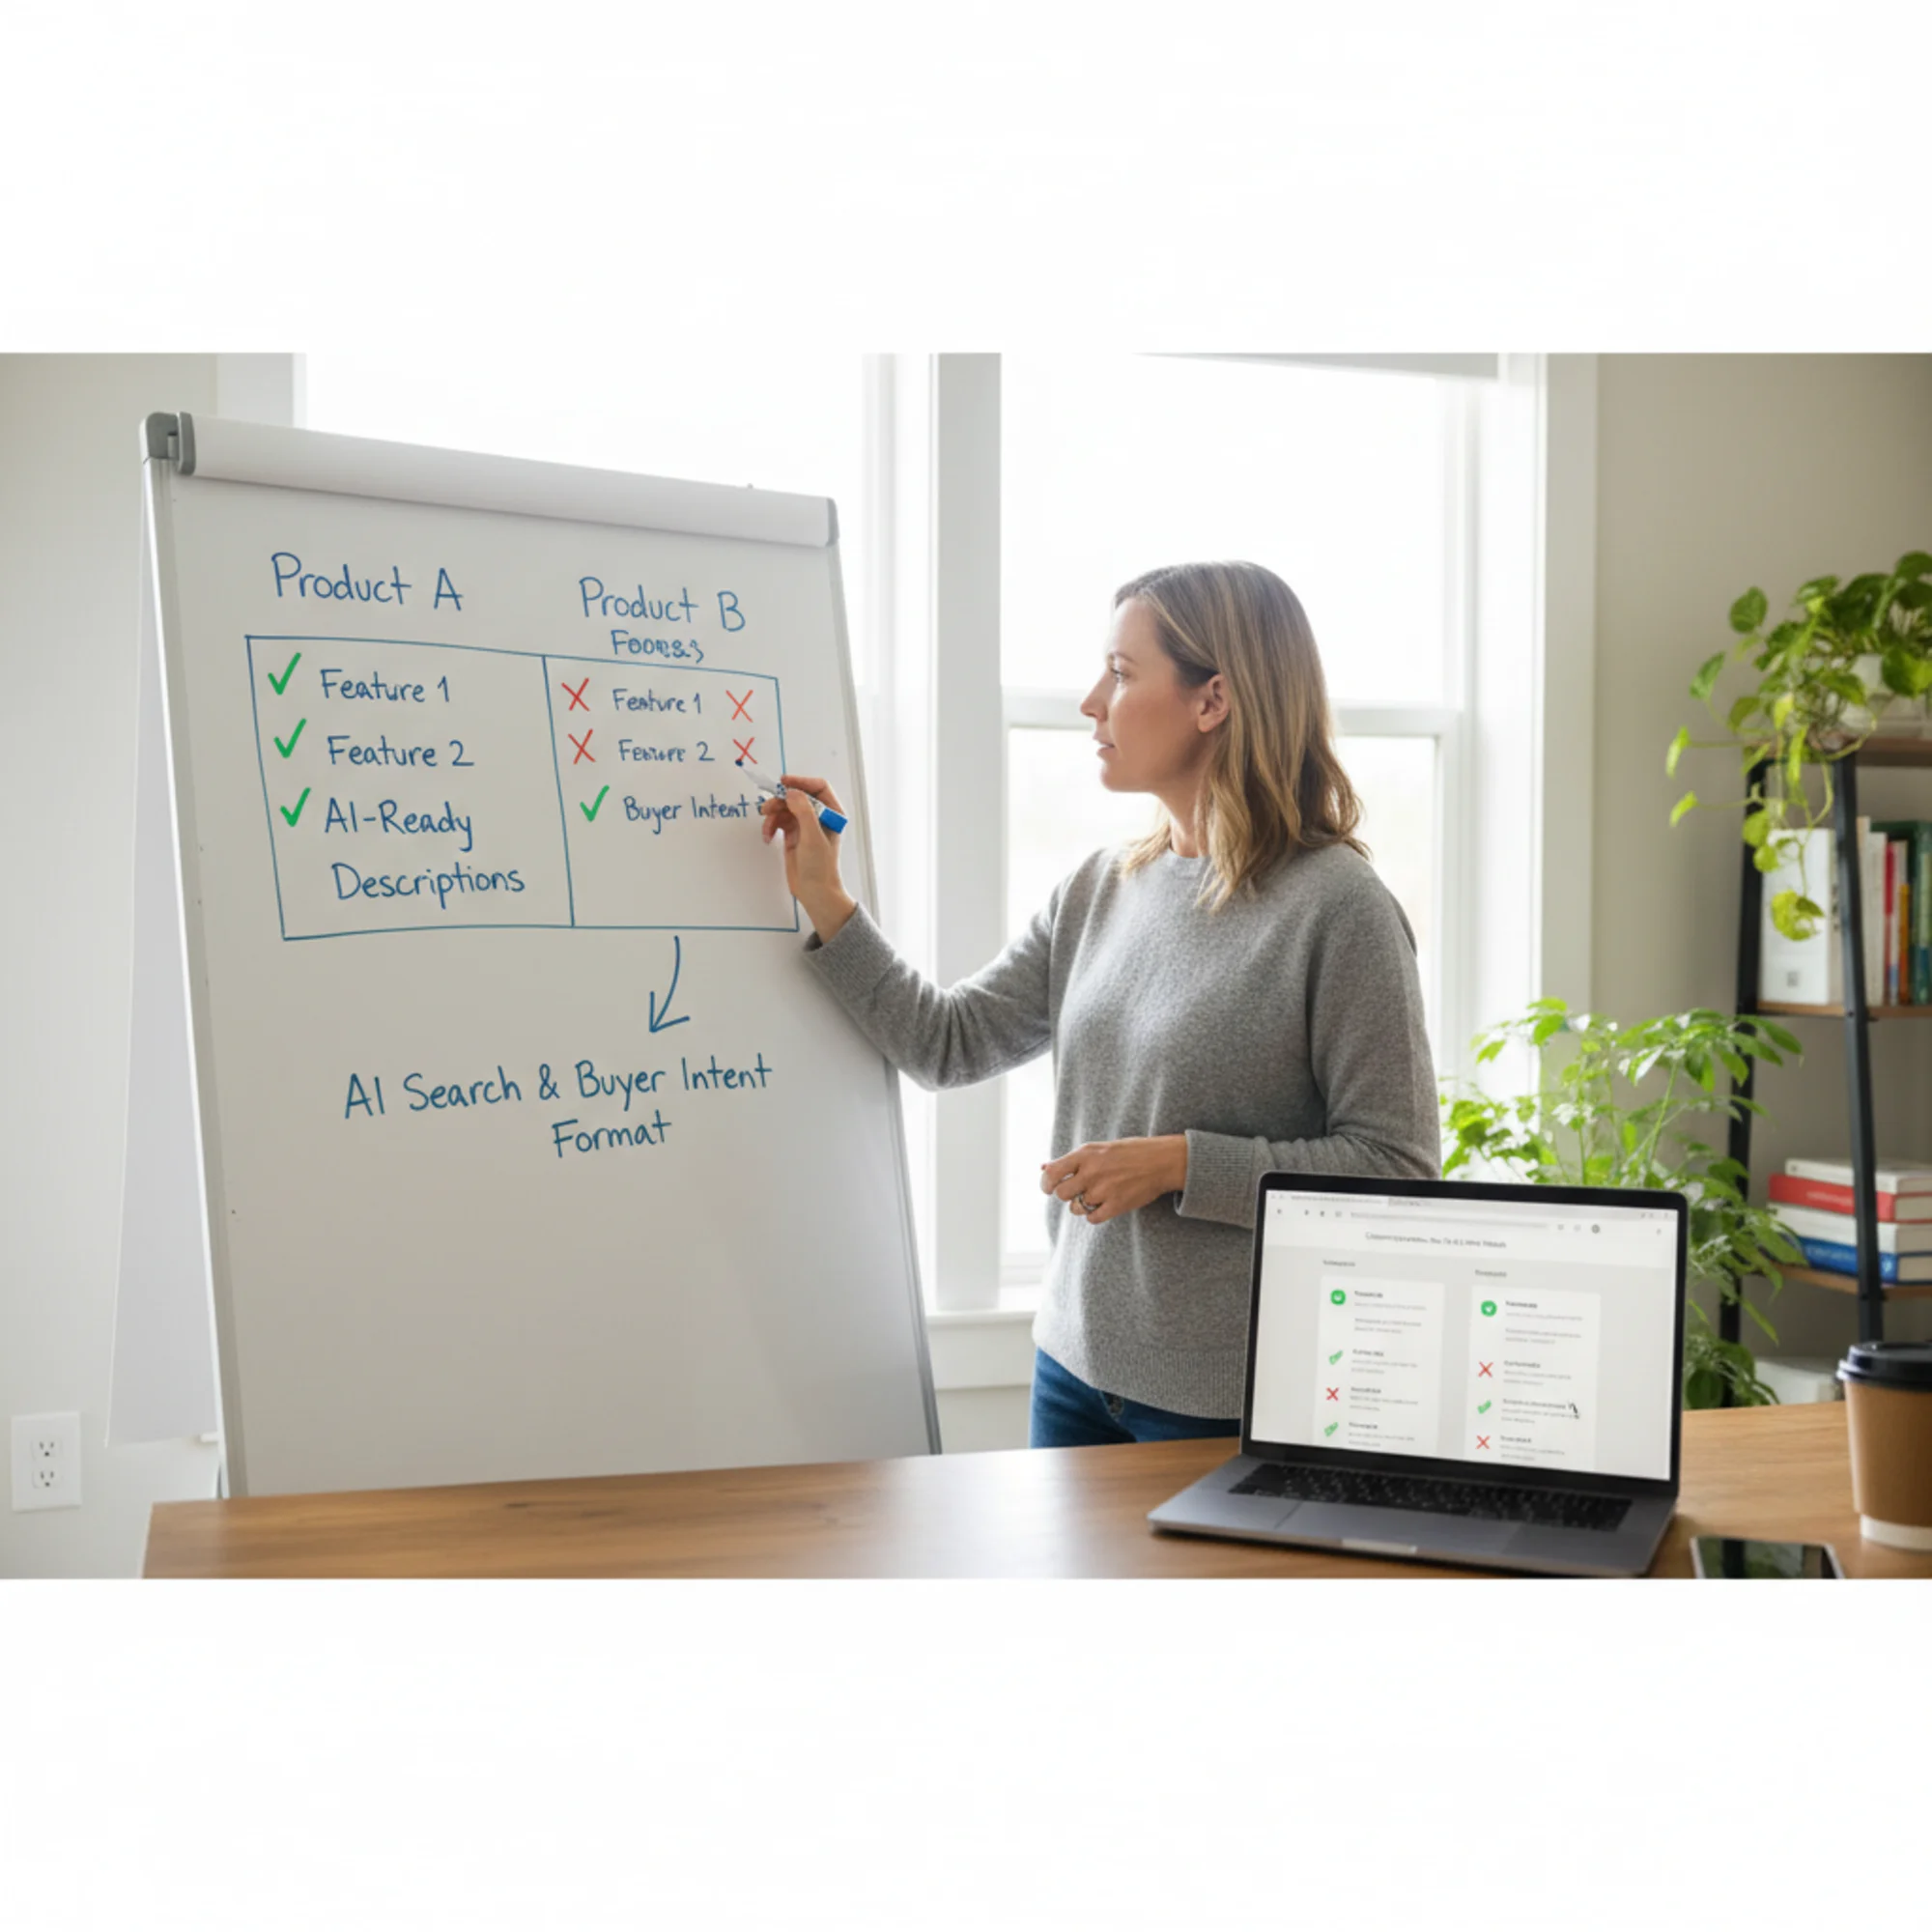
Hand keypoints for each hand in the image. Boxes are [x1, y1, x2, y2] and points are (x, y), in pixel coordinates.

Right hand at [759, 774, 855, 939]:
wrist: (815, 892)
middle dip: (780, 800)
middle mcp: (819, 817)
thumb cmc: (820, 867)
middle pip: (797, 796)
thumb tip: (792, 792)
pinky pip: (779, 821)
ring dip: (773, 814)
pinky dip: (771, 826)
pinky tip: (768, 836)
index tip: (783, 783)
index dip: (801, 782)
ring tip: (767, 828)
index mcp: (832, 813)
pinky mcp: (793, 835)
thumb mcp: (813, 837)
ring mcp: (805, 825)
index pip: (818, 787)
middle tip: (767, 809)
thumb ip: (804, 811)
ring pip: (785, 808)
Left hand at [1040, 1136, 1188, 1225]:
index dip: (1046, 1183)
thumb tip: (1043, 1168)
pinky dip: (1094, 1215)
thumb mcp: (1098, 1148)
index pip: (1052, 1173)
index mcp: (1085, 1154)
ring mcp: (1104, 1190)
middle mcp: (1091, 1172)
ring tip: (1095, 1195)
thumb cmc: (1128, 1152)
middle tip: (1076, 1191)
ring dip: (1081, 1205)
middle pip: (1061, 1194)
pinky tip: (1103, 1205)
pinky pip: (1092, 1219)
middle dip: (1066, 1194)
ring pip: (1075, 1208)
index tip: (1050, 1187)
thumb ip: (1070, 1160)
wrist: (1161, 1161)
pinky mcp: (1116, 1206)